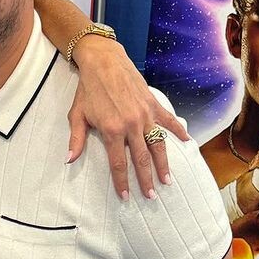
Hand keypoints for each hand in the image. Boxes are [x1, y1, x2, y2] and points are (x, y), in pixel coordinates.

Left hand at [65, 38, 189, 198]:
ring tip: (166, 180)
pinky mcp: (153, 104)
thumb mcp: (77, 115)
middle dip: (146, 180)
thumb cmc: (88, 89)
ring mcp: (145, 115)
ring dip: (163, 165)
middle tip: (150, 196)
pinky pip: (169, 121)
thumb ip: (76, 140)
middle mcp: (131, 125)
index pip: (118, 164)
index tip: (126, 196)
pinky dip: (179, 132)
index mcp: (112, 130)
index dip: (122, 182)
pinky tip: (188, 144)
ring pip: (158, 145)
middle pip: (141, 159)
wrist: (104, 61)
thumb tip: (69, 160)